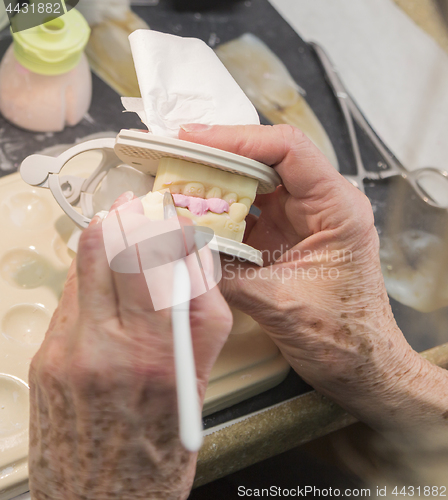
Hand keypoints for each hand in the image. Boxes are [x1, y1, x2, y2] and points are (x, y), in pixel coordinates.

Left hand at [28, 193, 231, 499]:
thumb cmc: (157, 454)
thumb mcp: (199, 382)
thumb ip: (200, 312)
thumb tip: (193, 260)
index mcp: (153, 355)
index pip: (147, 256)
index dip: (157, 224)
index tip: (166, 215)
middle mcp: (102, 348)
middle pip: (102, 246)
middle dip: (123, 217)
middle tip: (136, 209)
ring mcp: (65, 351)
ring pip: (80, 264)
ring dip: (104, 242)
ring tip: (122, 236)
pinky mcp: (46, 357)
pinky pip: (70, 296)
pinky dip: (92, 278)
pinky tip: (108, 287)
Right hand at [179, 124, 447, 432]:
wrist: (360, 365)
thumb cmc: (342, 337)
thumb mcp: (278, 303)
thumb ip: (225, 271)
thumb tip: (179, 246)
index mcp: (336, 209)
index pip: (288, 149)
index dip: (239, 139)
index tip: (196, 140)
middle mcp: (321, 205)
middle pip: (266, 160)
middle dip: (219, 156)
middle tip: (175, 154)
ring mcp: (302, 219)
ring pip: (254, 184)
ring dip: (216, 183)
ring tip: (177, 180)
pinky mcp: (286, 236)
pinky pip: (249, 212)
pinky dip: (220, 211)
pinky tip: (193, 214)